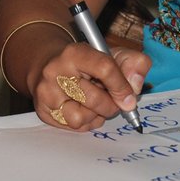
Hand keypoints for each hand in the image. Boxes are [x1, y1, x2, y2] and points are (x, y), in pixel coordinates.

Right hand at [31, 42, 150, 132]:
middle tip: (112, 100)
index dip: (122, 86)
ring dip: (96, 115)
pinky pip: (73, 127)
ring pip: (81, 118)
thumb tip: (135, 85)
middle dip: (111, 105)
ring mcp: (46, 93)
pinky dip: (86, 123)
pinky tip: (85, 109)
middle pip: (95, 99)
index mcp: (74, 53)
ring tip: (95, 104)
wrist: (51, 66)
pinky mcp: (44, 111)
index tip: (130, 98)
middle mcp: (55, 72)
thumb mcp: (113, 55)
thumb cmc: (87, 63)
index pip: (105, 68)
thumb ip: (134, 63)